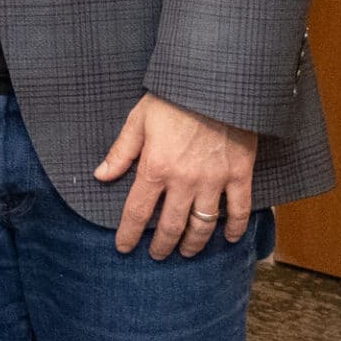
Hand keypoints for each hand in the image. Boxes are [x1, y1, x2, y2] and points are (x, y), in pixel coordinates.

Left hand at [95, 92, 258, 258]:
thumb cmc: (172, 99)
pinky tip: (229, 238)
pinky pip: (240, 210)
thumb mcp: (137, 121)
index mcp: (155, 168)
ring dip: (194, 243)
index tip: (124, 247)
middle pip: (171, 226)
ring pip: (203, 224)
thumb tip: (100, 176)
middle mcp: (184, 181)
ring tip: (187, 252)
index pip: (138, 212)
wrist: (214, 85)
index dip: (129, 234)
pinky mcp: (239, 175)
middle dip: (162, 245)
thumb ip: (121, 152)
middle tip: (157, 255)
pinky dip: (236, 228)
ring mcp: (214, 181)